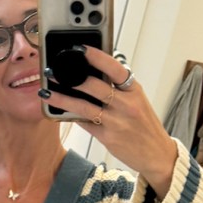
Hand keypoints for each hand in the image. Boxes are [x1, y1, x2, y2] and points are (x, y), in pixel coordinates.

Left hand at [40, 46, 177, 195]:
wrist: (156, 153)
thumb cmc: (144, 125)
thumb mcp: (137, 101)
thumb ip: (118, 89)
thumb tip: (92, 75)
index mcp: (134, 91)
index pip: (114, 68)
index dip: (96, 57)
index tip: (80, 48)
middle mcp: (126, 104)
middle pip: (94, 86)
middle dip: (71, 77)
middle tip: (52, 71)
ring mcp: (116, 122)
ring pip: (84, 106)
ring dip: (62, 98)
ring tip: (46, 92)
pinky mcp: (108, 137)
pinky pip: (85, 123)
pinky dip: (71, 116)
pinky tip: (58, 111)